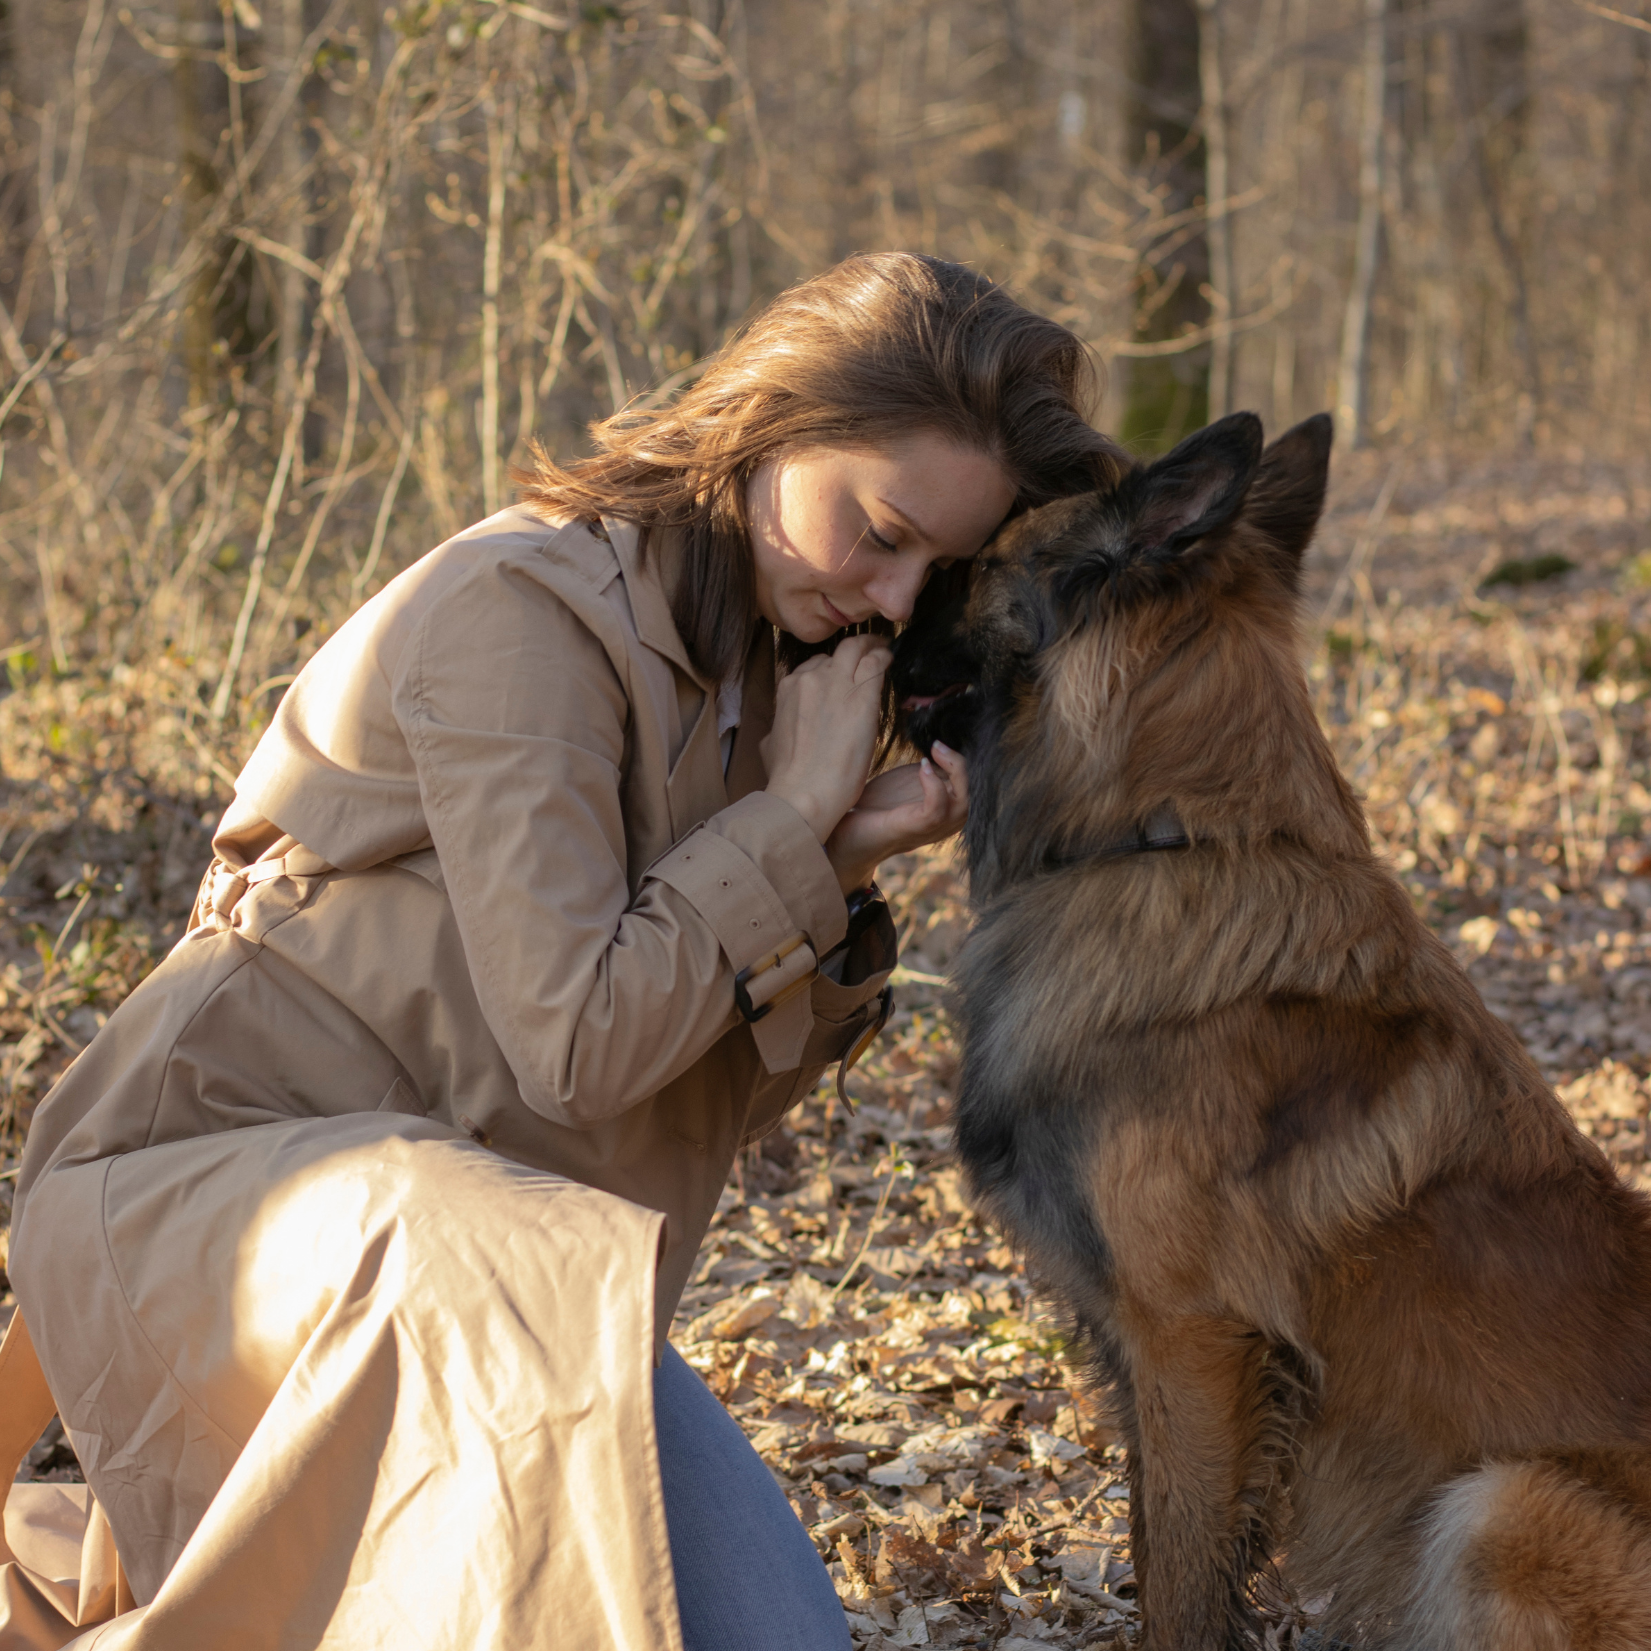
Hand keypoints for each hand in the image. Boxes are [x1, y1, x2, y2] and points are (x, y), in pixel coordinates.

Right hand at [763, 633, 891, 840]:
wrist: (805, 790)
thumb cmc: (788, 777)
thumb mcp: (770, 745)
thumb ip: (779, 727)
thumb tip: (780, 730)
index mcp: (789, 688)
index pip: (814, 667)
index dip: (832, 668)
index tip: (843, 673)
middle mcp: (810, 679)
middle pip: (837, 653)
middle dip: (853, 650)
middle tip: (867, 651)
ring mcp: (836, 683)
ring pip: (857, 649)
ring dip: (871, 646)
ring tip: (882, 649)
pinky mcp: (861, 696)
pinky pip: (876, 663)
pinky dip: (884, 657)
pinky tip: (890, 659)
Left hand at [825, 742, 967, 893]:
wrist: (846, 831)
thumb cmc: (876, 806)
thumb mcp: (909, 780)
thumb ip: (931, 768)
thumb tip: (943, 743)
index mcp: (948, 811)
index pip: (974, 786)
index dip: (964, 761)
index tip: (940, 742)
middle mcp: (946, 823)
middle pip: (976, 794)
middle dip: (962, 764)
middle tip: (939, 744)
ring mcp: (932, 829)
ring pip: (964, 803)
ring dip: (955, 772)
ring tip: (936, 751)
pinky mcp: (914, 829)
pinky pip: (937, 809)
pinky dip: (933, 785)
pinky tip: (922, 767)